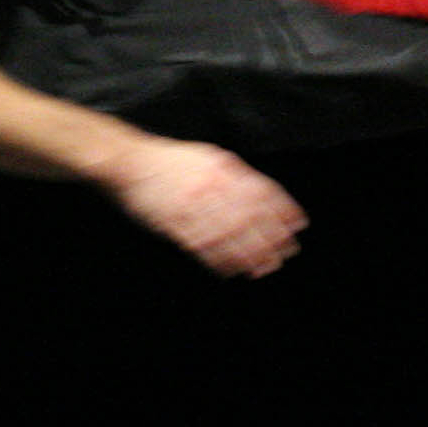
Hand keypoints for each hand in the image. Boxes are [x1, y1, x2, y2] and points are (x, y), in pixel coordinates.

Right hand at [103, 138, 306, 276]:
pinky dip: (220, 261)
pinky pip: (203, 247)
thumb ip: (233, 173)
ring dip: (250, 254)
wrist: (129, 162)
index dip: (283, 210)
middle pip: (251, 216)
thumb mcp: (207, 156)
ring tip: (266, 267)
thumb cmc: (168, 160)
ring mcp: (194, 207)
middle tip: (287, 252)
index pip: (262, 191)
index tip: (298, 224)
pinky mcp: (176, 224)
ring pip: (230, 235)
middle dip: (272, 237)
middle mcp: (213, 187)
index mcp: (223, 168)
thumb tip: (259, 192)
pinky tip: (232, 270)